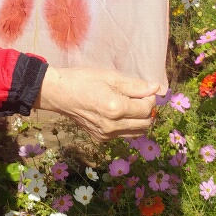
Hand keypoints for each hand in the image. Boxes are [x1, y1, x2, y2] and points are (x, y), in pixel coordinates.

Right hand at [33, 66, 165, 140]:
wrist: (59, 93)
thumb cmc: (83, 80)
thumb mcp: (110, 76)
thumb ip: (135, 85)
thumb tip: (156, 88)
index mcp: (116, 108)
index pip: (147, 108)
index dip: (150, 97)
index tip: (145, 89)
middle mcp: (113, 126)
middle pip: (145, 123)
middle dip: (148, 110)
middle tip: (140, 97)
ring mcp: (106, 135)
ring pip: (136, 132)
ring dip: (140, 120)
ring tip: (131, 106)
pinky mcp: (100, 138)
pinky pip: (122, 134)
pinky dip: (127, 125)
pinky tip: (117, 114)